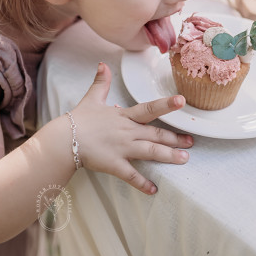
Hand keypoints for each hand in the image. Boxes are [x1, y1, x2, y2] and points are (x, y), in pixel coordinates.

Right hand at [70, 63, 194, 193]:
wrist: (63, 140)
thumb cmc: (78, 120)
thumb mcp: (92, 98)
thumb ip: (101, 82)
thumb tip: (103, 65)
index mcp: (124, 116)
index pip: (149, 109)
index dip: (166, 104)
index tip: (181, 101)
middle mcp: (127, 132)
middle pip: (156, 134)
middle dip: (175, 138)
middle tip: (191, 141)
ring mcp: (122, 149)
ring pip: (150, 152)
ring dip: (168, 156)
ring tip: (184, 159)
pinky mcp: (114, 164)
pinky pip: (131, 175)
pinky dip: (142, 183)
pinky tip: (154, 190)